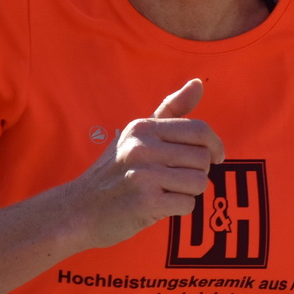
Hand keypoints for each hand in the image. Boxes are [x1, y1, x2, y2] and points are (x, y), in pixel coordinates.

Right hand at [69, 79, 225, 249]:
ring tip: (164, 192)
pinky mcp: (144, 203)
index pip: (199, 130)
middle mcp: (142, 147)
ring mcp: (143, 175)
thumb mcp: (137, 135)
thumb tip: (198, 83)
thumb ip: (171, 109)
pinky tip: (158, 207)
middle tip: (175, 180)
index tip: (215, 158)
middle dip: (197, 173)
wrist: (78, 210)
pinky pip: (187, 204)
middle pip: (203, 159)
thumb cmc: (114, 172)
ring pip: (199, 182)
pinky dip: (178, 209)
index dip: (215, 146)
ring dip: (188, 192)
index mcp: (143, 128)